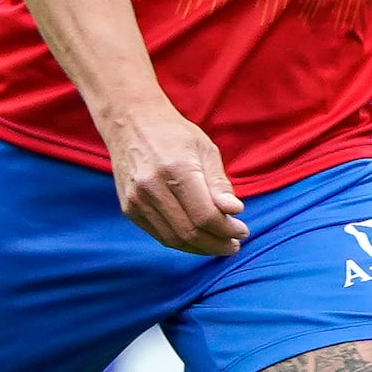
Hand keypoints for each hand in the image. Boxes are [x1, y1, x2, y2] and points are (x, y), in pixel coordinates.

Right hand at [102, 106, 247, 255]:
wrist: (131, 123)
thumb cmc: (174, 134)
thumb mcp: (205, 150)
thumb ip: (219, 183)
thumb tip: (235, 211)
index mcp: (176, 169)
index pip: (205, 215)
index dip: (227, 229)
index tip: (242, 231)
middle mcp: (152, 187)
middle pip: (190, 232)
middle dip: (217, 243)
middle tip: (234, 244)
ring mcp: (137, 200)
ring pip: (174, 239)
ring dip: (201, 248)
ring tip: (219, 244)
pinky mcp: (129, 208)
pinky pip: (159, 235)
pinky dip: (181, 242)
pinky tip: (198, 239)